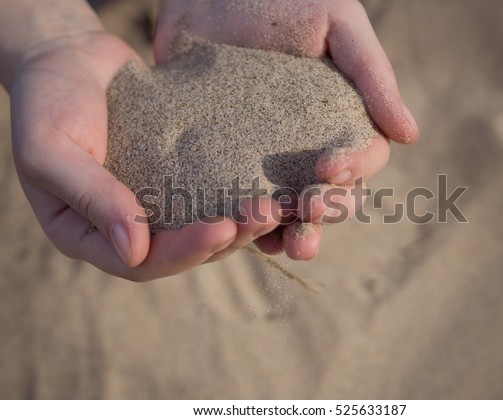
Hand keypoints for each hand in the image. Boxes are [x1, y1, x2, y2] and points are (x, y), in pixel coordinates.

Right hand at [9, 30, 279, 280]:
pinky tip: (268, 182)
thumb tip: (134, 253)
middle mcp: (127, 227)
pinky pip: (209, 192)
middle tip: (264, 216)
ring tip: (276, 204)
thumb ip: (90, 198)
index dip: (184, 252)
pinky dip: (237, 193)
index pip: (142, 262)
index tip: (222, 230)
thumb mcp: (51, 150)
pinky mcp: (178, 176)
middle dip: (226, 238)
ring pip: (203, 225)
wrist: (69, 58)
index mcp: (90, 235)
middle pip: (182, 251)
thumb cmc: (46, 102)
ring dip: (241, 221)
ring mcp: (156, 202)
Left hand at [154, 0, 418, 259]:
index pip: (363, 158)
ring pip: (290, 210)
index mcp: (343, 120)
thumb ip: (373, 76)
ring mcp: (269, 160)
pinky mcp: (228, 163)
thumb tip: (410, 135)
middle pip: (333, 195)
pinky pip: (239, 201)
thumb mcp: (338, 23)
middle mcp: (310, 147)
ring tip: (288, 244)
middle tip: (309, 212)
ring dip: (292, 232)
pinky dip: (244, 221)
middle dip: (326, 211)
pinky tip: (240, 232)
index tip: (329, 167)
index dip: (354, 169)